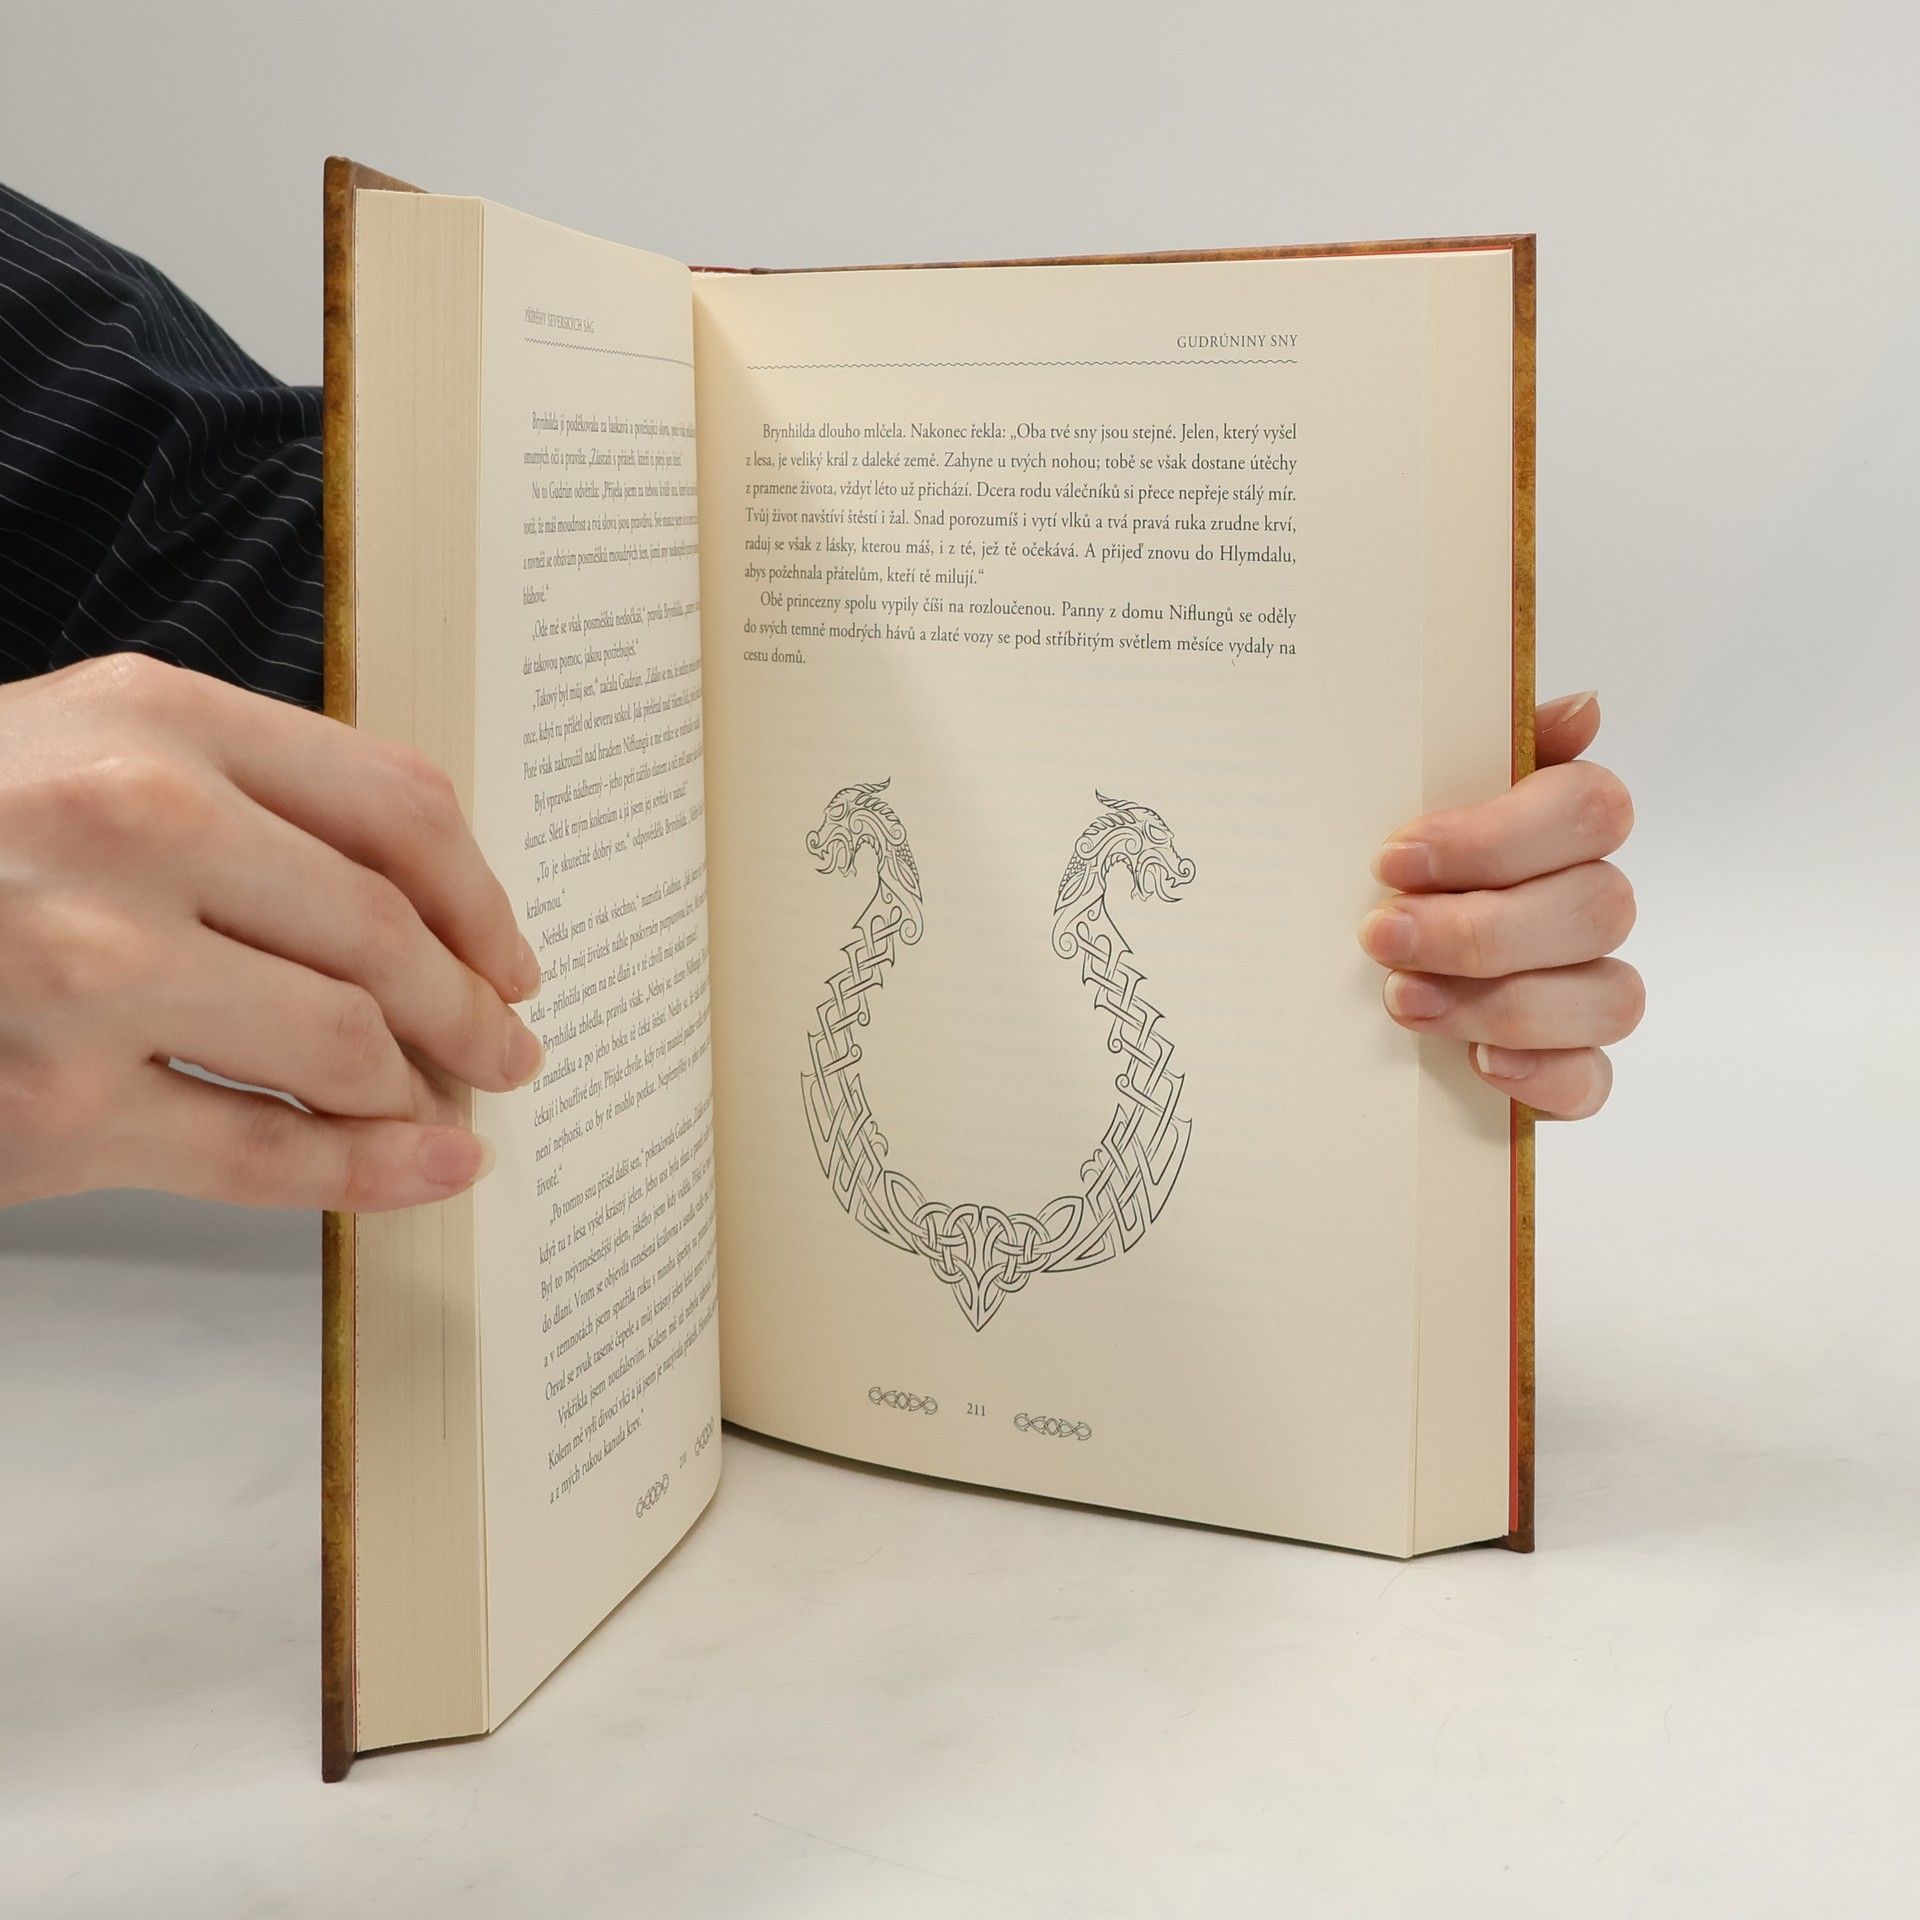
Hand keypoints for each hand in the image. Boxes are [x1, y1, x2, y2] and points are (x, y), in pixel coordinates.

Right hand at [0, 655, 541, 1208]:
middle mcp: (134, 829)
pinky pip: (264, 1150)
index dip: (483, 899)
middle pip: (388, 936)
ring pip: (344, 1047)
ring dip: (427, 1091)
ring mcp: (90, 973)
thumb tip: (425, 904)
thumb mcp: (85, 743)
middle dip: (473, 1011)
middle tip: (507, 1048)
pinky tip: (428, 1171)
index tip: (511, 956)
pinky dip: (370, 1172)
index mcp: (156, 721)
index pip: (397, 809)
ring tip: (453, 1109)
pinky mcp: (52, 1107)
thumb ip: (247, 791)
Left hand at [1358, 690, 1639, 1118]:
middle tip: (1379, 936)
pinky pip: (1594, 1080)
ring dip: (1500, 1001)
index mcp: (1559, 828)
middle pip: (1598, 908)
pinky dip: (1544, 1075)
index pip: (1591, 808)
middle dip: (1478, 929)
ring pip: (1609, 997)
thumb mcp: (1402, 797)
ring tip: (1401, 1001)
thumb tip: (1583, 708)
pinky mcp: (1569, 1068)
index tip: (1394, 858)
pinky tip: (1480, 1064)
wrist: (1320, 972)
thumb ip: (1481, 749)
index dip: (1497, 837)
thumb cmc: (1382, 873)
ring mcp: (1586, 989)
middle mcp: (1587, 904)